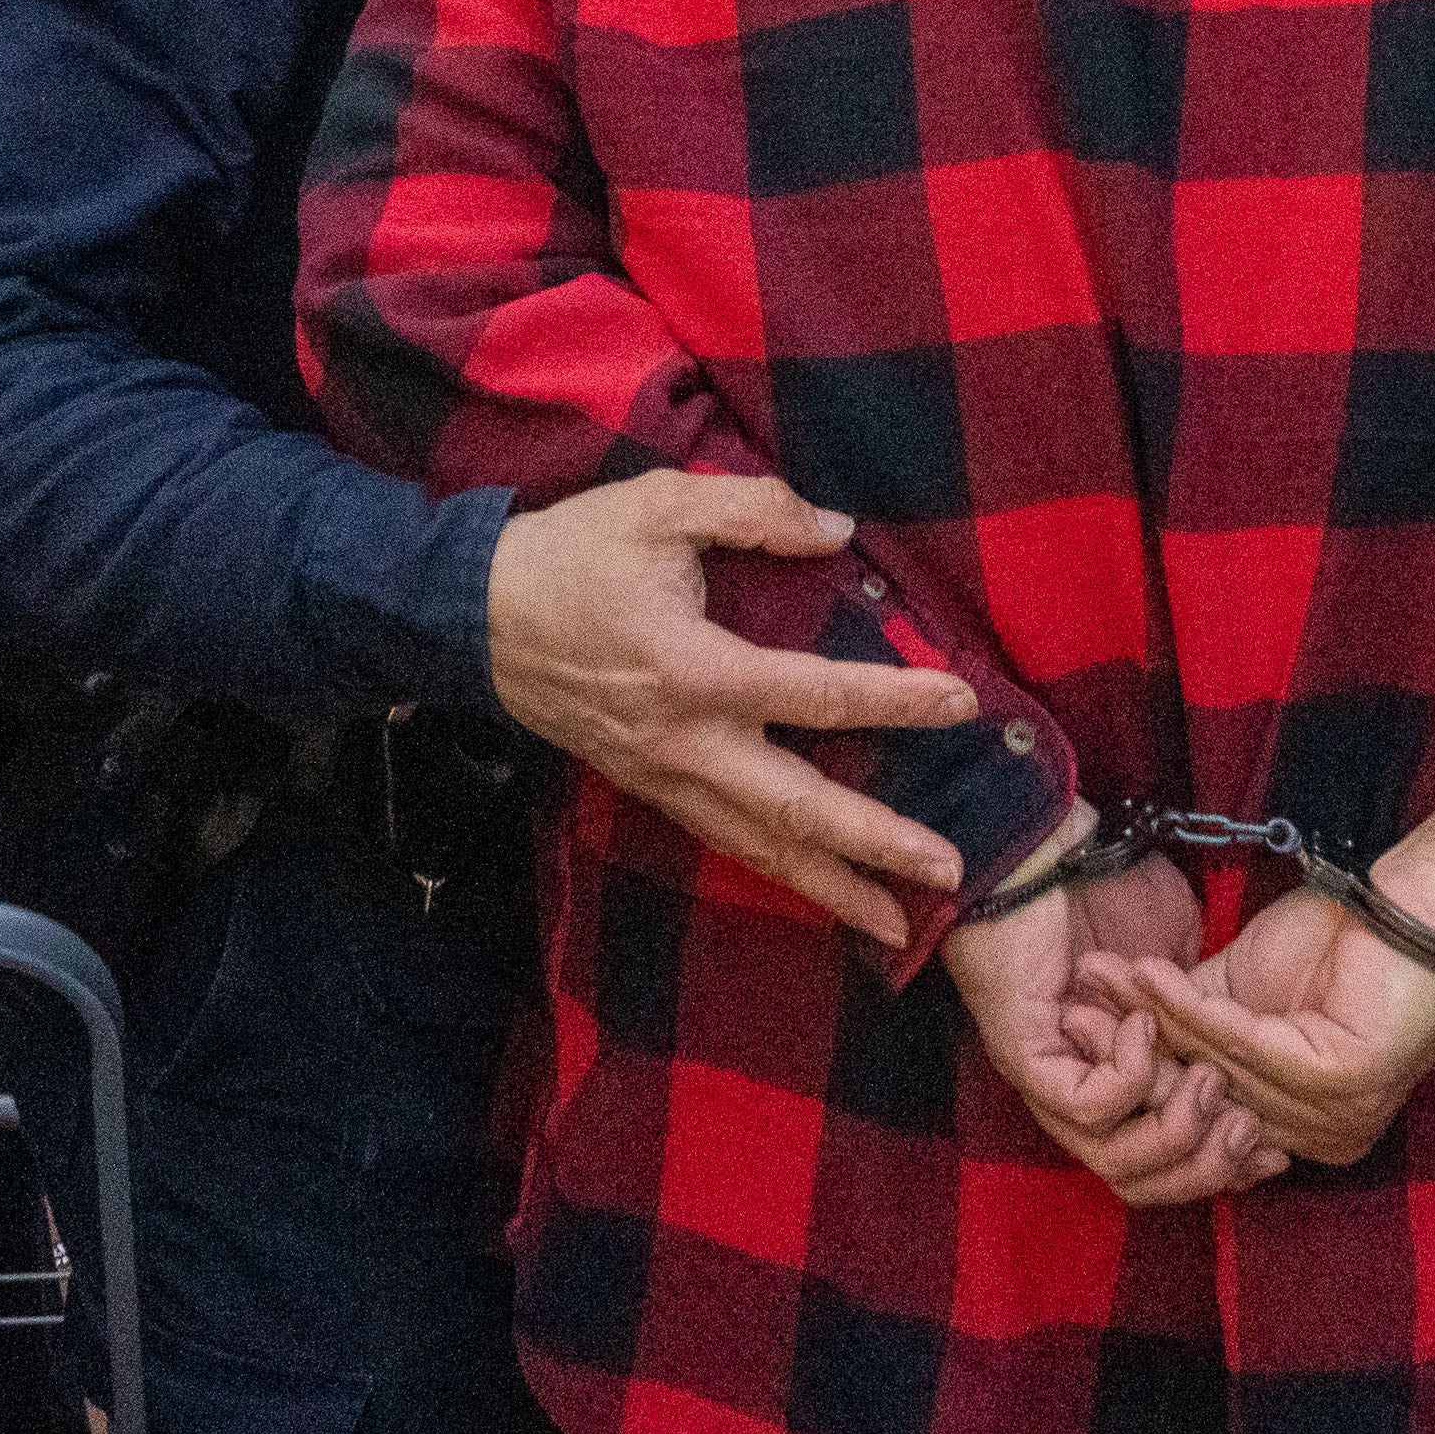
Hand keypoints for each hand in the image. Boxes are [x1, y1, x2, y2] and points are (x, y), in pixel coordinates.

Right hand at [485, 468, 981, 945]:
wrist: (469, 617)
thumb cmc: (568, 556)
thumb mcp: (657, 506)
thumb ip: (752, 511)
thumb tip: (836, 530)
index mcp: (693, 671)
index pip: (816, 692)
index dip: (895, 700)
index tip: (965, 704)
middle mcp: (685, 742)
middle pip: (795, 808)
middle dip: (874, 845)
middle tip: (949, 870)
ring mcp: (663, 776)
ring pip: (759, 846)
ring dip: (832, 888)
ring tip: (901, 927)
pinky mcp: (648, 788)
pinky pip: (723, 840)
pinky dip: (777, 870)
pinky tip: (820, 891)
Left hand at [943, 821, 1273, 1206]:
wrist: (1049, 844)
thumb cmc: (1111, 896)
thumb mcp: (1183, 972)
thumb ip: (1207, 1024)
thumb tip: (1249, 1073)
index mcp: (1112, 1084)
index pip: (1165, 1164)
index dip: (1221, 1166)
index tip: (1276, 1142)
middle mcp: (1075, 1099)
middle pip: (1141, 1183)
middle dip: (1207, 1166)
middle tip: (1251, 1126)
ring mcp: (1046, 1085)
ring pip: (1116, 1162)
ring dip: (1176, 1128)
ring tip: (1208, 1076)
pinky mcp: (1025, 1059)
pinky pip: (1088, 1106)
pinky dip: (1129, 1076)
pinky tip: (1147, 1027)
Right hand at [1086, 891, 1434, 1171]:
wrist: (1425, 907)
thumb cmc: (1343, 943)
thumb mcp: (1245, 994)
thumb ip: (1190, 1025)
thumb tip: (1106, 1027)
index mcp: (1300, 1129)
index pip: (1198, 1112)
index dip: (1135, 1070)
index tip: (1077, 1025)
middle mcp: (1321, 1138)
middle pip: (1198, 1100)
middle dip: (1131, 1050)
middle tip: (1073, 1010)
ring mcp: (1339, 1119)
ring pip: (1215, 1070)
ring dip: (1150, 1023)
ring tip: (1100, 980)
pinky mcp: (1346, 1082)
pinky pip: (1247, 1046)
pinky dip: (1191, 1010)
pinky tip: (1150, 976)